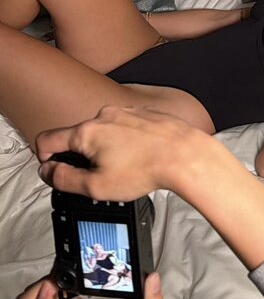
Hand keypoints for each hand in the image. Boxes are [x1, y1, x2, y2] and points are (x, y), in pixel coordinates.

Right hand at [36, 105, 203, 199]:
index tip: (54, 170)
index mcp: (87, 131)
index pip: (47, 140)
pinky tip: (138, 157)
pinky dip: (125, 143)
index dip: (44, 159)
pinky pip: (123, 129)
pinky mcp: (142, 114)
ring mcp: (124, 112)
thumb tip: (48, 171)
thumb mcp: (96, 187)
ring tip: (124, 168)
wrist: (184, 155)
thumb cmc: (146, 169)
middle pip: (77, 137)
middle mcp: (104, 115)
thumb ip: (64, 179)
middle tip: (98, 177)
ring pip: (102, 132)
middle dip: (81, 157)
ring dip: (105, 150)